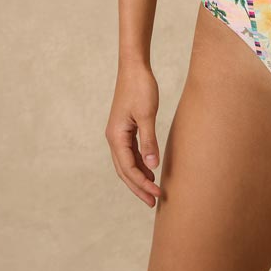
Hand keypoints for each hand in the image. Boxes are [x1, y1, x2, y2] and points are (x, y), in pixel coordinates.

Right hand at [105, 63, 162, 206]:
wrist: (134, 67)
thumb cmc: (140, 88)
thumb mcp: (147, 114)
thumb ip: (149, 140)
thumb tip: (152, 165)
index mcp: (116, 137)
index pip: (128, 168)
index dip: (142, 183)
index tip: (157, 193)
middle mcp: (114, 138)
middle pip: (124, 171)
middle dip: (138, 187)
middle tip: (153, 202)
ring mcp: (118, 133)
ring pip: (127, 163)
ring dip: (139, 177)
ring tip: (153, 190)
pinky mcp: (125, 128)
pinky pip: (130, 152)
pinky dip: (140, 163)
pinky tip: (150, 169)